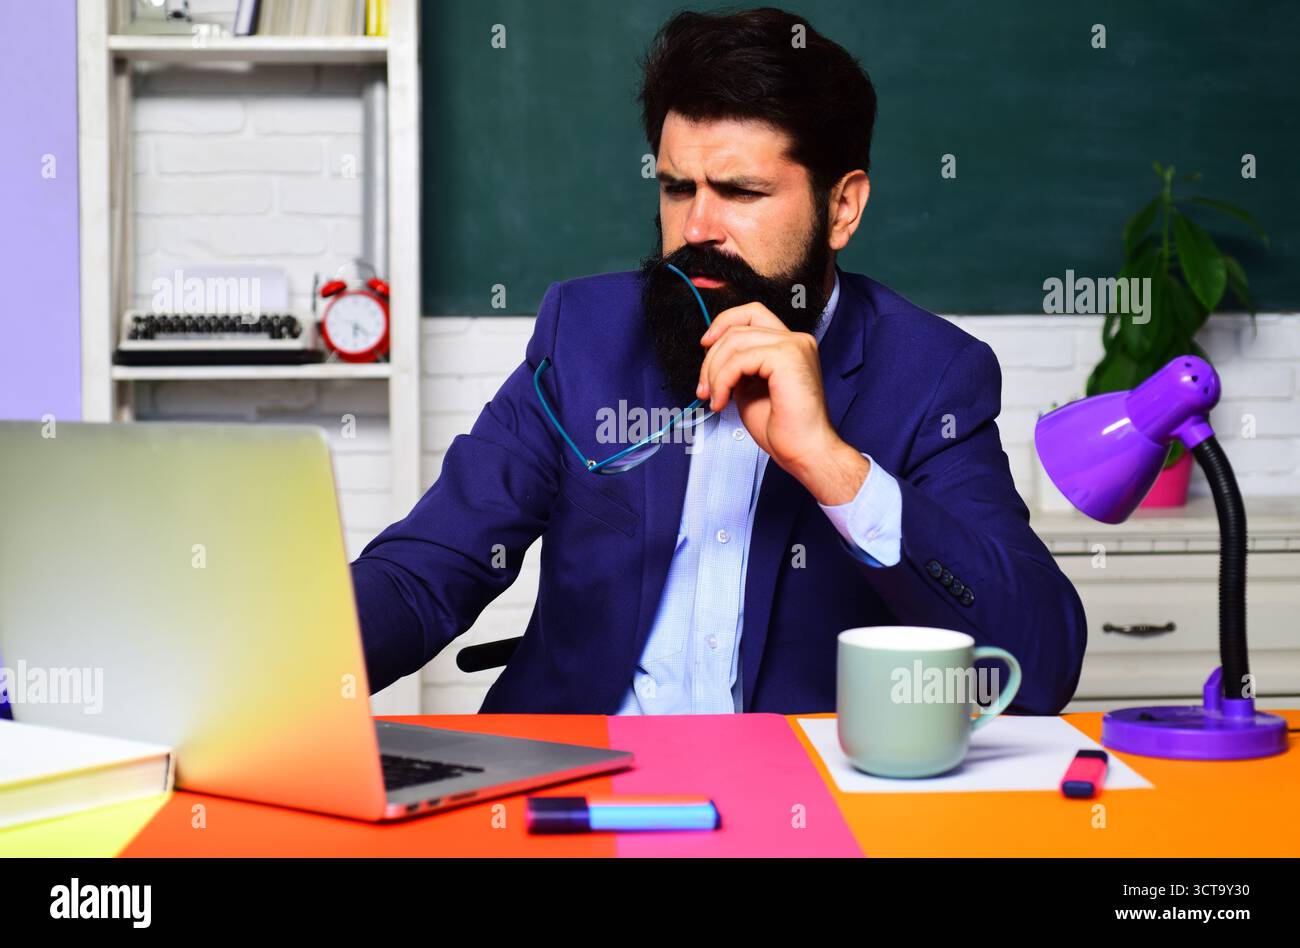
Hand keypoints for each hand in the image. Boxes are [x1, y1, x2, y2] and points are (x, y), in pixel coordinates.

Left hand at [698, 302, 869, 504]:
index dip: (723, 323)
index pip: (751, 313)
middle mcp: (796, 339)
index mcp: (790, 345)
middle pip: (738, 326)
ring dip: (714, 372)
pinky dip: (723, 380)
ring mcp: (794, 345)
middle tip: (703, 388)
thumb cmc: (782, 429)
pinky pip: (740, 359)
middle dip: (712, 356)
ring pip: (735, 341)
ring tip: (713, 398)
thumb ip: (738, 366)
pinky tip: (722, 401)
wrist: (804, 452)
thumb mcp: (750, 388)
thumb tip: (712, 353)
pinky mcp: (788, 357)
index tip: (705, 346)